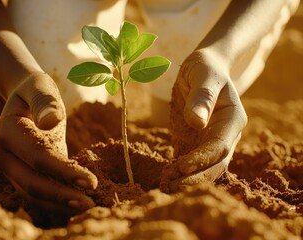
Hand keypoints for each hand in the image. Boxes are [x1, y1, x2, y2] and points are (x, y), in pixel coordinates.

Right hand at [0, 72, 96, 213]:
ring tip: (86, 207)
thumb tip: (50, 121)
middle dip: (62, 195)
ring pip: (32, 194)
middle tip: (90, 205)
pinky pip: (37, 192)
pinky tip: (75, 203)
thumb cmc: (35, 91)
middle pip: (32, 182)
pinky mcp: (20, 174)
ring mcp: (10, 168)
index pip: (38, 157)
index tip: (92, 182)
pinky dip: (55, 200)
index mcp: (7, 132)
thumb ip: (44, 102)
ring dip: (59, 204)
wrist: (23, 98)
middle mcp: (2, 155)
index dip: (64, 171)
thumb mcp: (40, 88)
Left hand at [162, 50, 246, 191]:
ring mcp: (211, 140)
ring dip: (188, 179)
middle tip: (173, 187)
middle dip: (196, 177)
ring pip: (204, 167)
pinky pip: (191, 161)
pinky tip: (166, 178)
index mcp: (232, 119)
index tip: (182, 167)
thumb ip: (202, 97)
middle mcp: (225, 134)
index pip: (220, 146)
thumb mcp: (204, 76)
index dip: (202, 158)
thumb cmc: (205, 68)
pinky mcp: (196, 142)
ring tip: (166, 187)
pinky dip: (180, 172)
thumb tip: (197, 122)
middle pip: (215, 163)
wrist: (203, 68)